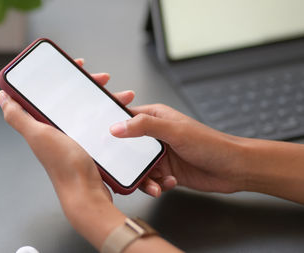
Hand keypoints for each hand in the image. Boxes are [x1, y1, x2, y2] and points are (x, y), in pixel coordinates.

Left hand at [0, 59, 136, 248]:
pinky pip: (99, 122)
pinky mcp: (88, 144)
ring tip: (122, 96)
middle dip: (88, 84)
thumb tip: (1, 96)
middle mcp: (55, 129)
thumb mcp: (39, 135)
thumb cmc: (64, 166)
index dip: (59, 75)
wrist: (87, 194)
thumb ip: (18, 117)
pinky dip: (110, 115)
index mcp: (41, 124)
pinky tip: (121, 113)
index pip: (48, 91)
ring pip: (88, 108)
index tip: (74, 64)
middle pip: (71, 97)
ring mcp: (73, 136)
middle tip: (103, 79)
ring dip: (104, 98)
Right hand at [110, 104, 246, 196]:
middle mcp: (154, 135)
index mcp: (155, 117)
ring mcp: (159, 155)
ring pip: (136, 168)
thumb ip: (144, 126)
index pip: (124, 117)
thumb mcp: (175, 131)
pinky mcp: (165, 172)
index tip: (100, 137)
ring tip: (156, 183)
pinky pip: (149, 180)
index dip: (111, 125)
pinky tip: (168, 184)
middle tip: (125, 169)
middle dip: (125, 161)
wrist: (235, 169)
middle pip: (126, 147)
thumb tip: (117, 126)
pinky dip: (154, 185)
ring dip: (144, 178)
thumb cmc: (212, 144)